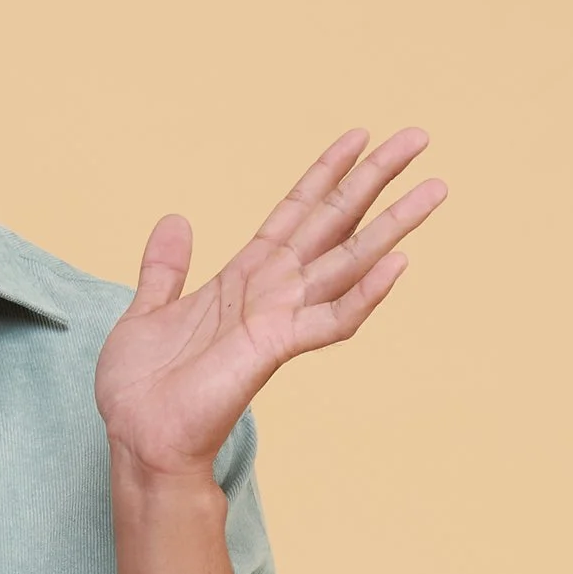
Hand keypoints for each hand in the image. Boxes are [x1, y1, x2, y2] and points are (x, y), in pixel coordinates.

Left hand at [95, 129, 446, 481]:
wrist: (137, 437)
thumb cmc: (142, 388)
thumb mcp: (148, 311)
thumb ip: (166, 268)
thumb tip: (175, 219)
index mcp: (244, 277)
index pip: (295, 211)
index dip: (326, 172)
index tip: (359, 135)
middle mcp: (271, 291)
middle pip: (333, 221)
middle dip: (374, 179)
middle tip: (419, 136)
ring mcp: (278, 317)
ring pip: (349, 261)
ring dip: (393, 224)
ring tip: (435, 188)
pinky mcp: (274, 347)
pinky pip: (331, 319)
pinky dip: (365, 294)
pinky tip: (399, 263)